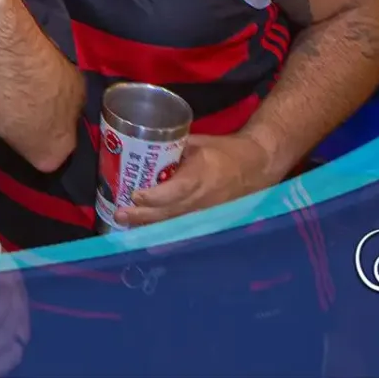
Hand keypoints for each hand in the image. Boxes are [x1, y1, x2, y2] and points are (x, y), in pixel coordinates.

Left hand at [117, 132, 274, 226]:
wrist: (258, 166)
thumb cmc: (225, 150)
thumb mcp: (197, 143)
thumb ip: (172, 151)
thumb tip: (143, 155)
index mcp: (201, 175)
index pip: (175, 191)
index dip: (154, 196)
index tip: (134, 194)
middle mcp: (203, 198)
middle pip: (170, 211)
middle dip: (143, 216)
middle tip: (119, 215)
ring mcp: (208, 213)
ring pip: (175, 223)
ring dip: (150, 226)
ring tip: (127, 226)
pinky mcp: (211, 221)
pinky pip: (185, 228)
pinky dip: (167, 231)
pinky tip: (149, 234)